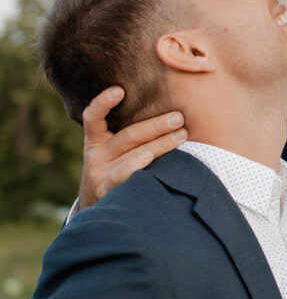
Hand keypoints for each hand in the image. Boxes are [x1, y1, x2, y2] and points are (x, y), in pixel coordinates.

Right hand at [79, 87, 186, 207]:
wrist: (99, 207)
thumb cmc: (114, 169)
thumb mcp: (111, 150)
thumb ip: (128, 132)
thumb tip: (166, 111)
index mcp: (96, 139)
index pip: (93, 117)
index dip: (103, 103)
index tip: (119, 91)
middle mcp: (97, 155)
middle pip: (128, 136)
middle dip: (156, 125)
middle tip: (178, 117)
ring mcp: (101, 174)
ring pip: (133, 154)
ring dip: (160, 144)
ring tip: (181, 136)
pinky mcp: (107, 192)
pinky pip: (122, 176)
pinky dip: (136, 166)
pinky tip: (150, 158)